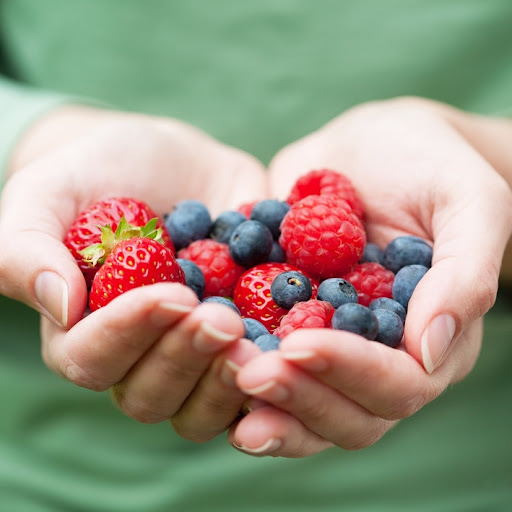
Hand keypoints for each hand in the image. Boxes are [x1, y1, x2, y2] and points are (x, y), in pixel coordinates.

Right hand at [0, 106, 265, 440]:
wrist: (173, 162)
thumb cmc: (101, 172)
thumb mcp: (50, 191)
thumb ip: (28, 246)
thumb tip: (60, 305)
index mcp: (85, 331)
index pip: (93, 359)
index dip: (130, 335)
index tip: (171, 294)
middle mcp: (141, 355)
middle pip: (155, 393)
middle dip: (188, 358)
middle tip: (222, 318)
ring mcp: (196, 353)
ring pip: (208, 402)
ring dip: (231, 379)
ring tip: (256, 336)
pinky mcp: (245, 337)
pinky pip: (262, 372)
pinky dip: (280, 365)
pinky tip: (302, 337)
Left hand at [227, 97, 511, 456]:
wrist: (366, 149)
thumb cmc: (430, 165)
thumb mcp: (468, 201)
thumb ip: (465, 273)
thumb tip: (431, 351)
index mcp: (430, 338)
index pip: (399, 384)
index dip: (351, 372)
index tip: (301, 344)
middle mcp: (379, 357)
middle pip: (346, 414)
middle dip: (298, 397)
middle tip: (248, 372)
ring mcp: (328, 345)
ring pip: (300, 404)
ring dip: (260, 400)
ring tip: (217, 372)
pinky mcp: (284, 325)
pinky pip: (261, 362)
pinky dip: (229, 369)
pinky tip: (195, 356)